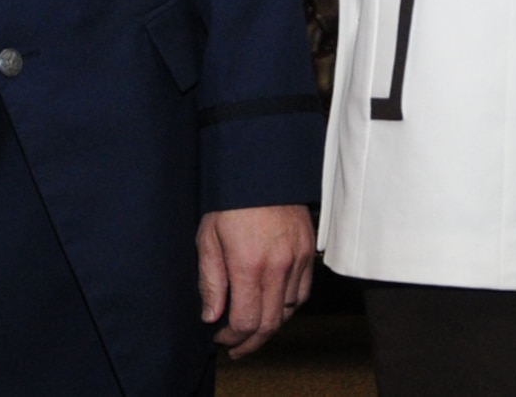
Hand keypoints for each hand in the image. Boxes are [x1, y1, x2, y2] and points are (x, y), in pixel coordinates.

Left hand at [197, 204, 315, 359]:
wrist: (260, 169)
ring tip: (251, 329)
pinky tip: (273, 307)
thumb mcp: (208, 237)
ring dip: (269, 325)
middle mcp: (278, 268)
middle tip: (236, 347)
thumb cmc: (228, 200)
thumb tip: (211, 315)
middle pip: (270, 324)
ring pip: (288, 311)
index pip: (246, 321)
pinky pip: (302, 293)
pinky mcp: (308, 253)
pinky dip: (288, 307)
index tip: (221, 338)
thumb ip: (211, 280)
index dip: (233, 337)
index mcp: (248, 265)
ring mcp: (297, 261)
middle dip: (251, 342)